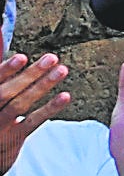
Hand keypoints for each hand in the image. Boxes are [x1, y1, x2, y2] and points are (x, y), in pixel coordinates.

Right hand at [0, 53, 71, 171]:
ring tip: (63, 70)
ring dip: (42, 86)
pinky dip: (49, 109)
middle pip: (6, 93)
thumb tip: (2, 37)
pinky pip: (33, 122)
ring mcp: (0, 126)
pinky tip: (65, 96)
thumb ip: (2, 74)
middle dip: (29, 75)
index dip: (6, 70)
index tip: (22, 57)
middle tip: (52, 58)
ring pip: (20, 105)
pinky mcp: (13, 138)